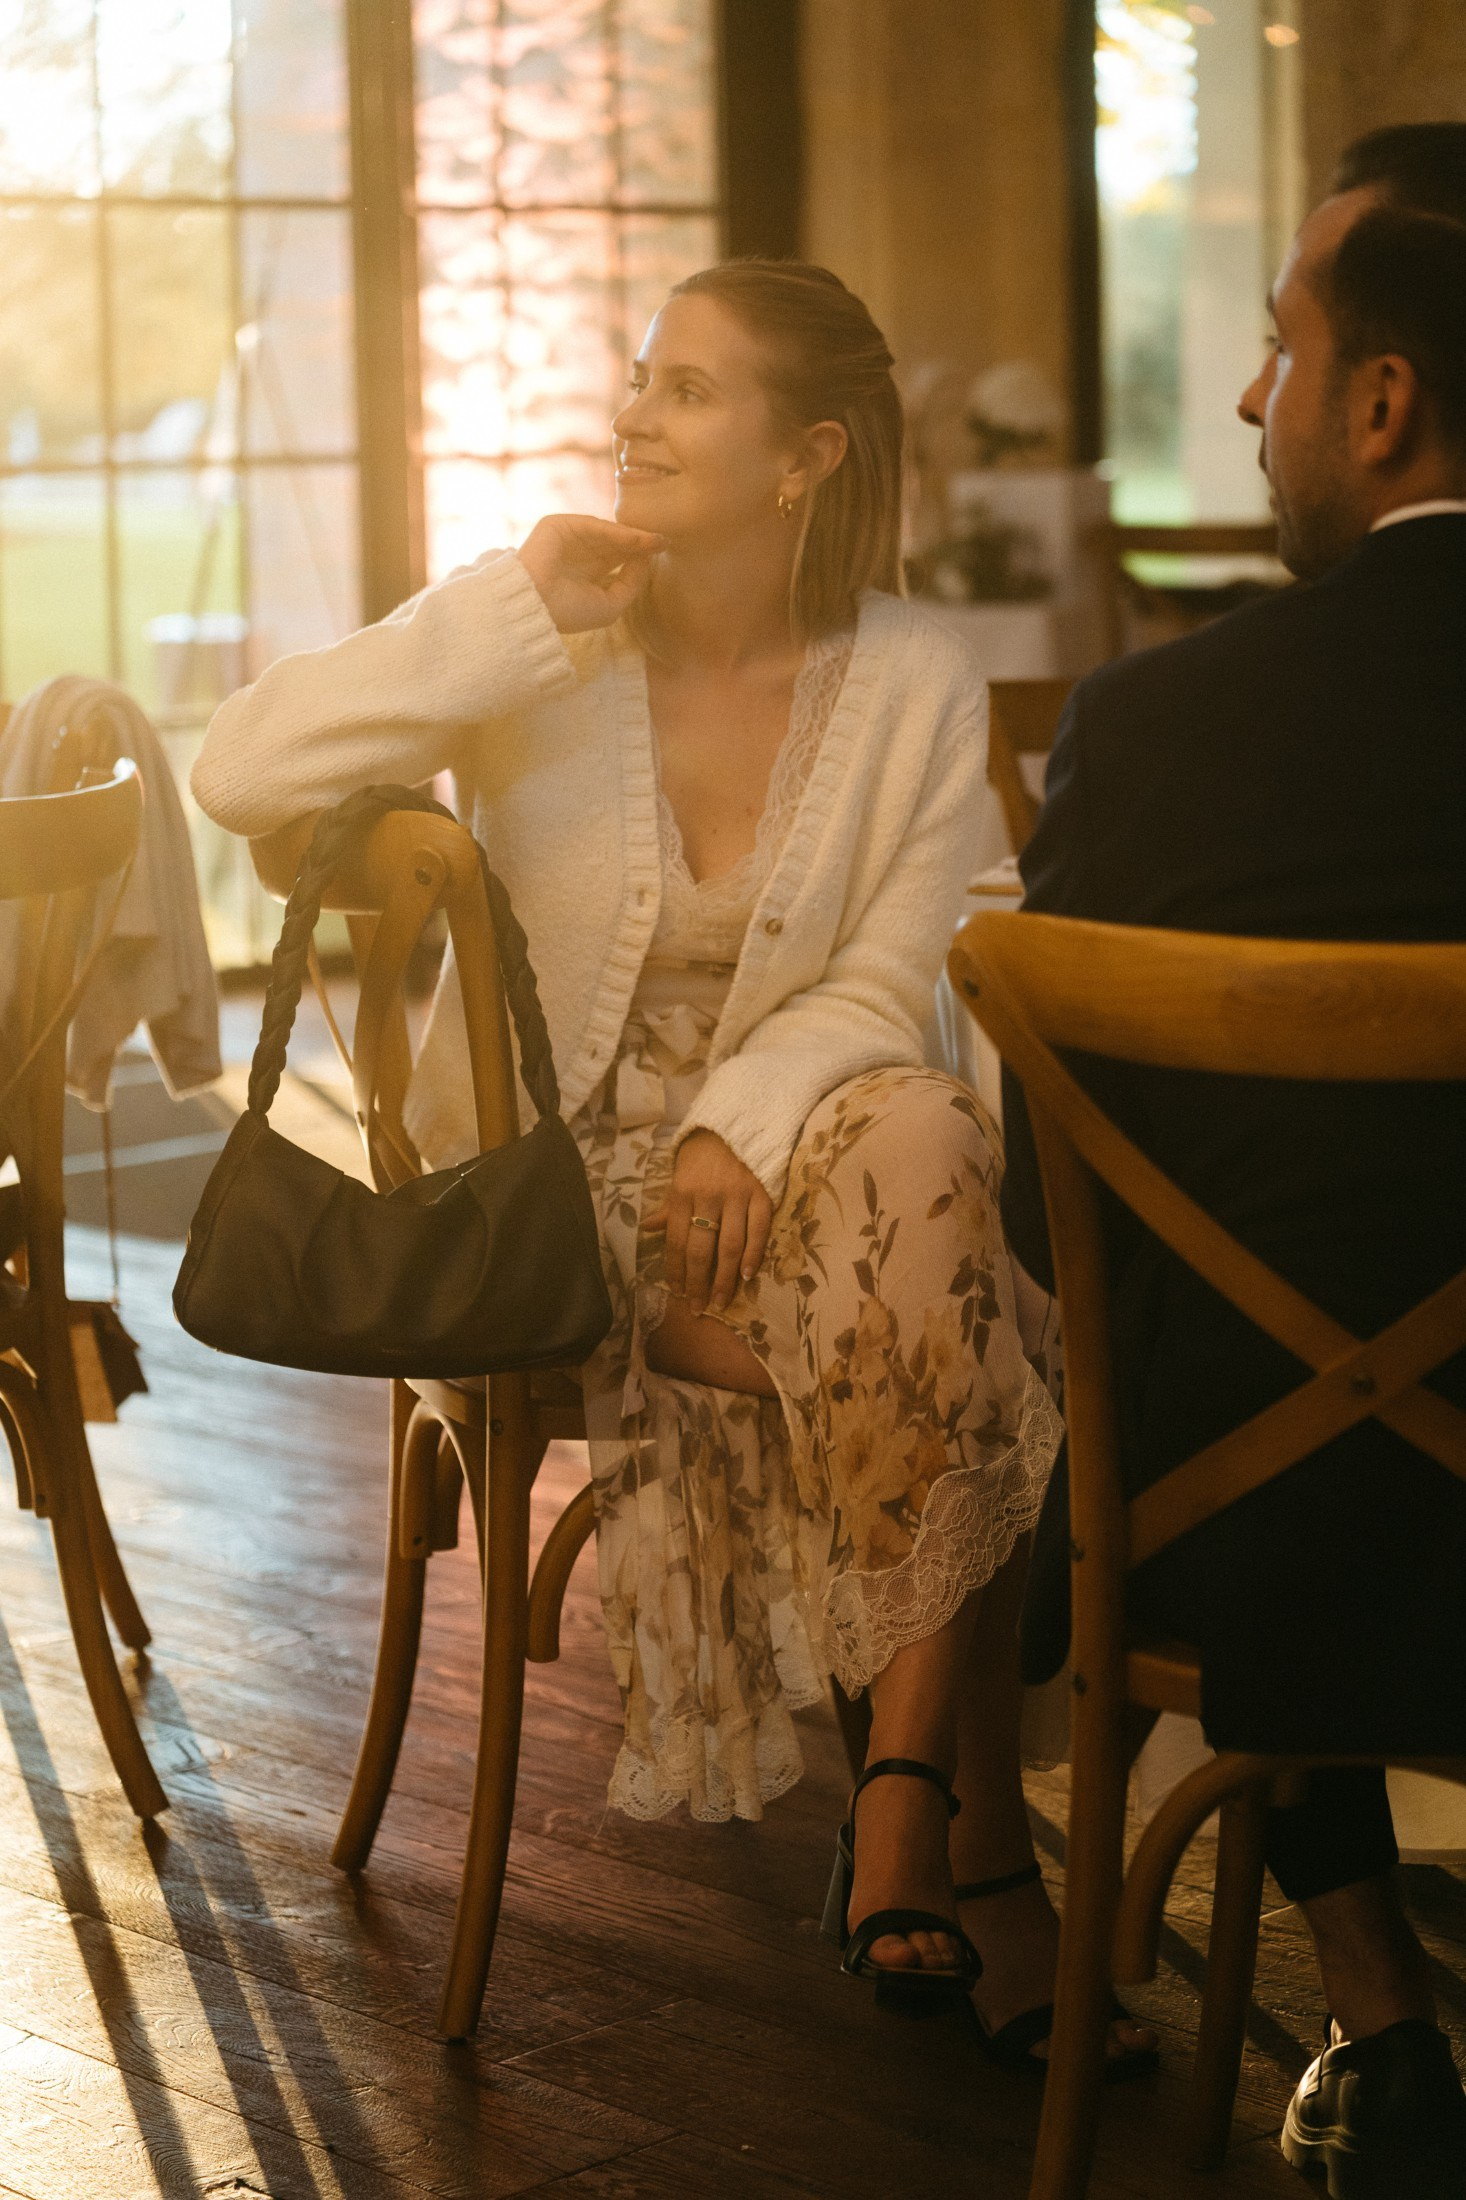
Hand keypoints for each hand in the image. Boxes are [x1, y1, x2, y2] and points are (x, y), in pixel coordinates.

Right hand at [518, 514, 663, 632]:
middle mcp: (578, 554)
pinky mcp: (560, 526)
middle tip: (664, 541)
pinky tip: (638, 538)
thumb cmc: (569, 612)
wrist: (534, 606)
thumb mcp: (611, 606)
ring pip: (608, 533)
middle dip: (640, 543)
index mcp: (586, 575)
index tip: (662, 552)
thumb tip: (647, 559)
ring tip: (657, 540)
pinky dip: (617, 532)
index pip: (618, 559)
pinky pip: (595, 526)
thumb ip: (631, 584)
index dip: (639, 556)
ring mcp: (569, 538)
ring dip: (633, 536)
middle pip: (616, 544)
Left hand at [645, 1130, 773, 1315]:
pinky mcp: (761, 1193)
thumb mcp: (679, 1178)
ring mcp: (737, 1196)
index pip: (677, 1241)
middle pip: (702, 1249)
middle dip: (698, 1283)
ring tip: (721, 1301)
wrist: (732, 1123)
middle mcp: (708, 1197)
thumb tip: (646, 1229)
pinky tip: (748, 1275)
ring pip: (730, 1245)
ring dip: (726, 1278)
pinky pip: (759, 1230)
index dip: (677, 1271)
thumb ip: (668, 1208)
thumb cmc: (701, 1156)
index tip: (677, 1293)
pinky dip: (754, 1255)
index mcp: (682, 1194)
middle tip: (698, 1308)